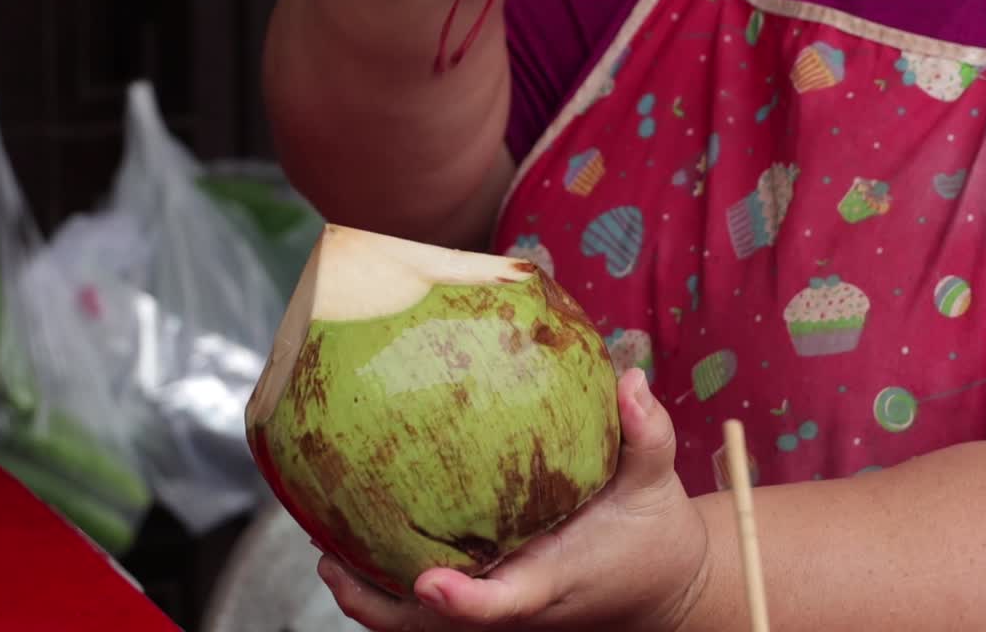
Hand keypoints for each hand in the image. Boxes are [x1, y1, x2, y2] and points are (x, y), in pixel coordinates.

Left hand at [316, 368, 710, 631]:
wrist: (661, 587)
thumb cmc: (651, 535)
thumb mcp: (655, 481)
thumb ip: (645, 433)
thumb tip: (627, 378)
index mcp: (550, 580)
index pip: (502, 604)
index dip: (464, 602)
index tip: (429, 581)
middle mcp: (517, 604)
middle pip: (435, 629)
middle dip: (378, 603)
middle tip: (327, 557)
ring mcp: (500, 608)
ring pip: (422, 625)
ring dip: (371, 596)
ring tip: (324, 550)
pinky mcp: (493, 598)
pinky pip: (429, 611)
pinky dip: (389, 588)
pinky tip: (355, 544)